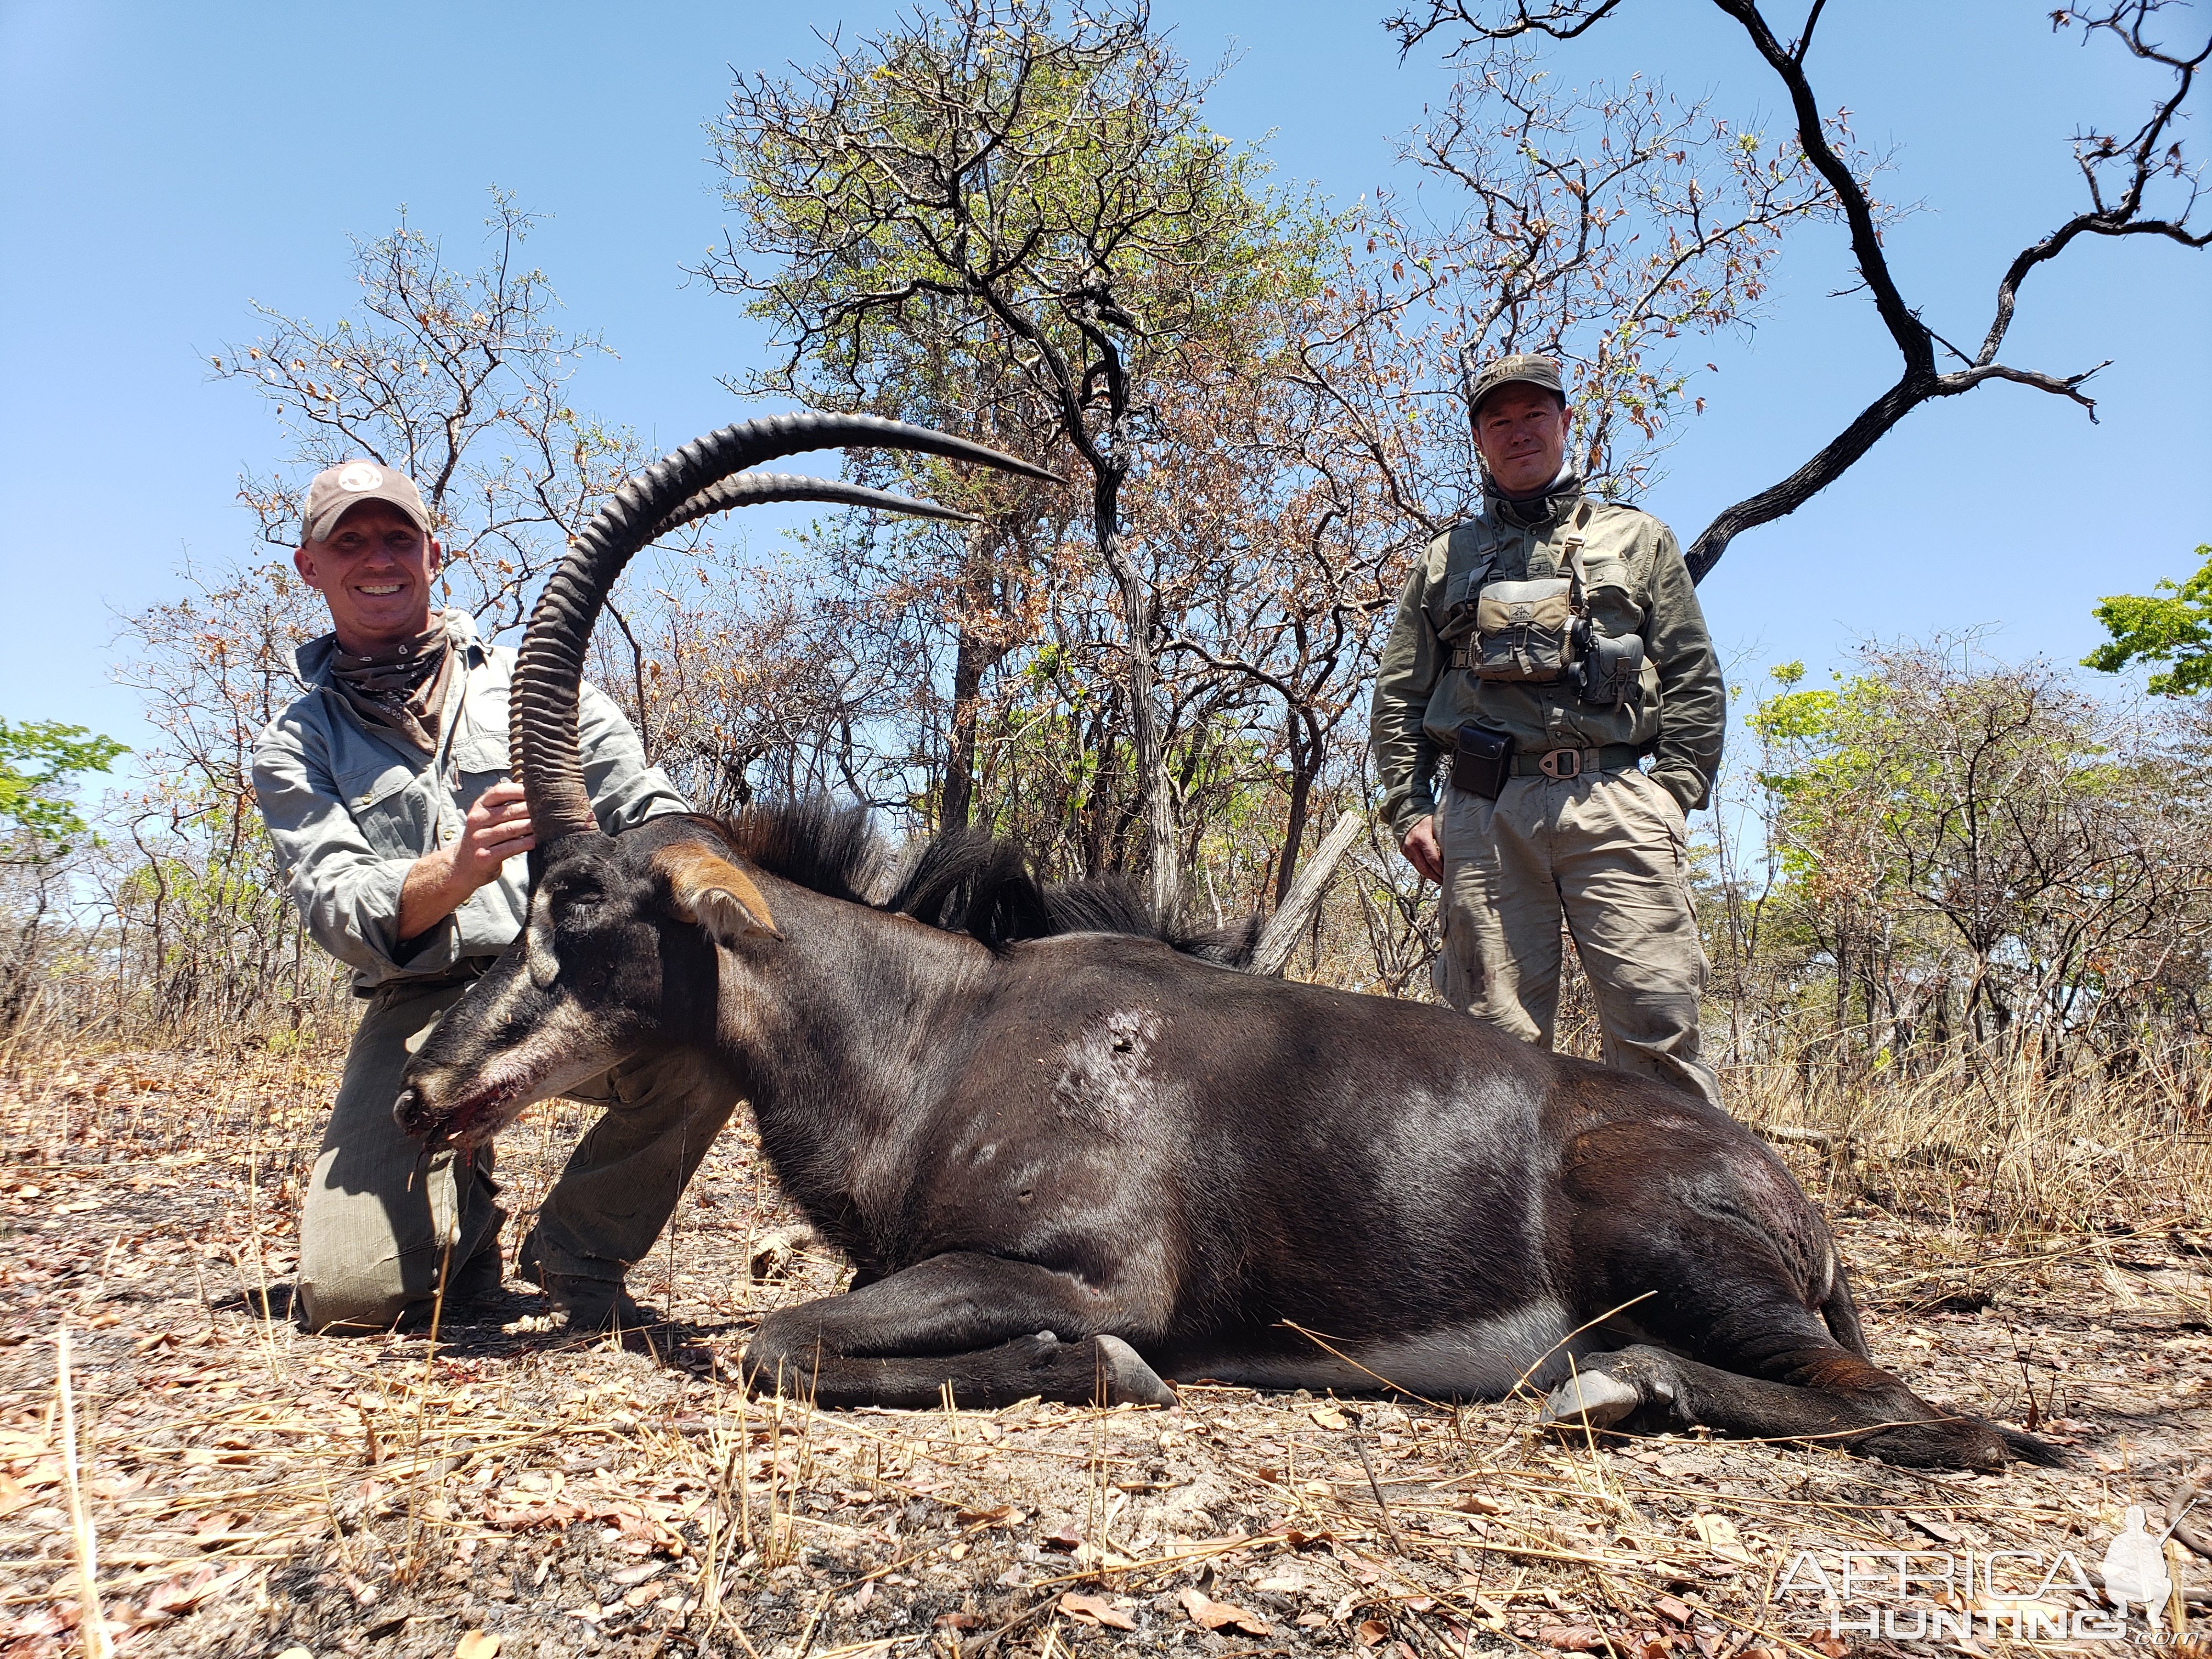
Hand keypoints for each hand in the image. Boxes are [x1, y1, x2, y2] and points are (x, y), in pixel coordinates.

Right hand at [397, 779, 537, 940]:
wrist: (463, 866)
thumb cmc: (484, 838)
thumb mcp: (487, 818)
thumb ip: (504, 805)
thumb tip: (533, 792)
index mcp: (478, 807)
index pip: (499, 791)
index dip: (520, 790)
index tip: (538, 792)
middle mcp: (476, 820)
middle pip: (509, 811)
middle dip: (531, 811)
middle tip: (550, 811)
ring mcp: (478, 839)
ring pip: (511, 829)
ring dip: (531, 827)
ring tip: (547, 826)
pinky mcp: (484, 856)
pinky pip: (510, 847)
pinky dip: (525, 843)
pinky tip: (535, 841)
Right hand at [1400, 814, 1443, 882]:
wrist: (1407, 817)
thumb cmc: (1426, 821)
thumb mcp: (1436, 826)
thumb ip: (1443, 838)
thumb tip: (1455, 852)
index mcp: (1422, 838)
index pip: (1432, 859)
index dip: (1441, 869)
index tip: (1449, 874)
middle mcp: (1412, 846)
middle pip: (1425, 867)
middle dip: (1436, 876)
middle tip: (1446, 882)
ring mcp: (1407, 850)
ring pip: (1420, 869)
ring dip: (1431, 876)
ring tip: (1441, 881)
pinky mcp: (1405, 854)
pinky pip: (1416, 865)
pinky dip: (1425, 871)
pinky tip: (1433, 874)